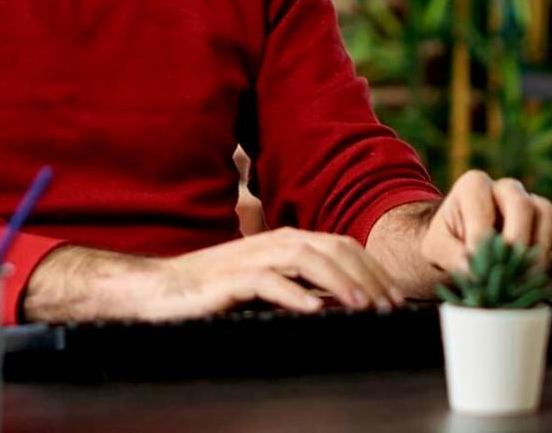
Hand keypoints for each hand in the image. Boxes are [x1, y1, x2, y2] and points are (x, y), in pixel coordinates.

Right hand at [22, 229, 406, 322]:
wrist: (157, 291)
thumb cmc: (212, 292)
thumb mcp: (264, 284)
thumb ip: (299, 285)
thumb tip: (341, 301)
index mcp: (284, 240)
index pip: (340, 245)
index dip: (371, 268)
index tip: (393, 296)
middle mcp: (272, 242)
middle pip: (332, 248)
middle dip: (366, 275)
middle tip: (389, 305)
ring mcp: (251, 258)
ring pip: (307, 259)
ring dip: (340, 282)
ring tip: (363, 306)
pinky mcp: (230, 279)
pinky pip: (268, 282)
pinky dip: (294, 295)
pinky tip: (314, 311)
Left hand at [420, 170, 551, 275]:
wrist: (457, 248)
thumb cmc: (446, 243)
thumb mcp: (435, 247)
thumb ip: (451, 255)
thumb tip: (472, 269)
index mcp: (474, 185)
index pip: (485, 205)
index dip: (483, 237)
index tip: (477, 267)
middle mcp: (506, 189)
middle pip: (523, 205)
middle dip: (518, 241)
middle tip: (510, 273)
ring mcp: (532, 204)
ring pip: (547, 214)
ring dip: (541, 249)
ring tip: (530, 278)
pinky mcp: (551, 224)